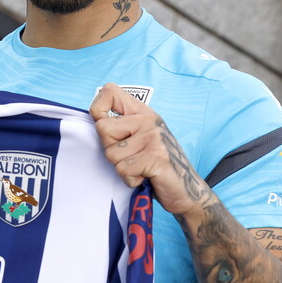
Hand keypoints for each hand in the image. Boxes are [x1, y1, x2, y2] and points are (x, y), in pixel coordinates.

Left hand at [89, 82, 210, 217]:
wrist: (186, 191)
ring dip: (122, 168)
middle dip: (110, 150)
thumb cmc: (157, 166)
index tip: (106, 128)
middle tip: (131, 158)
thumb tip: (94, 120)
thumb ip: (121, 127)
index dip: (98, 109)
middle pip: (102, 128)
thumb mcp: (141, 138)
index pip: (110, 91)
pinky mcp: (156, 157)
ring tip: (141, 168)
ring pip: (111, 154)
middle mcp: (149, 120)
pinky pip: (123, 169)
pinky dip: (130, 180)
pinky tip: (146, 177)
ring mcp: (154, 137)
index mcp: (143, 112)